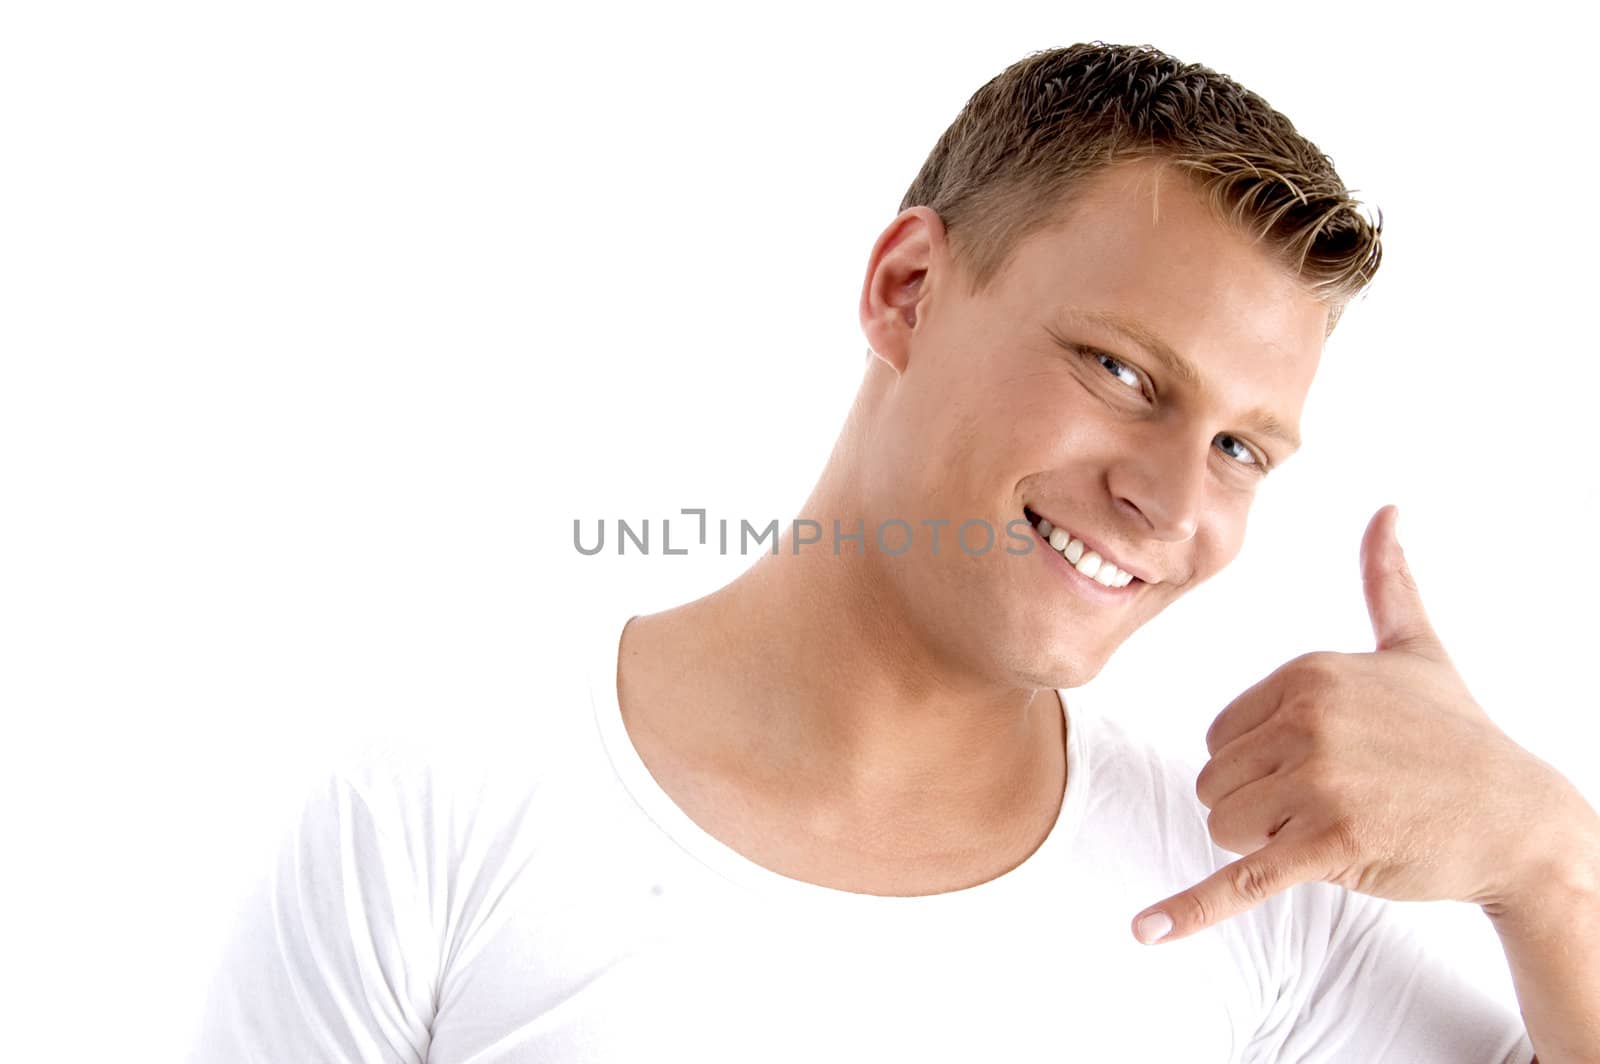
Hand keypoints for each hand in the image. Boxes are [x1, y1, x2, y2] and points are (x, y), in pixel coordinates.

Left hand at [1130, 504, 1576, 945]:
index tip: (1319, 764)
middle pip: (1213, 781)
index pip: (1219, 734)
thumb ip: (1388, 583)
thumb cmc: (1458, 737)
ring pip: (1224, 825)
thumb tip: (1388, 511)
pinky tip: (1146, 930)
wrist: (1521, 818)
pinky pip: (1242, 879)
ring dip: (1266, 843)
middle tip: (1332, 802)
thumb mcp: (1418, 651)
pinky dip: (1192, 908)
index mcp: (1307, 674)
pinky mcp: (1331, 846)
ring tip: (1336, 828)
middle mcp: (1308, 721)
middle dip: (1257, 805)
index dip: (1257, 762)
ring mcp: (1320, 784)